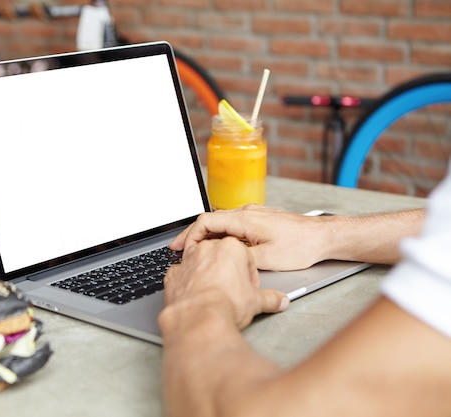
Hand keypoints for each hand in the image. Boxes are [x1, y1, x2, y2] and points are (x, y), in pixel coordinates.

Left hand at [163, 237, 288, 329]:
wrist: (199, 318)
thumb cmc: (226, 304)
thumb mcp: (256, 302)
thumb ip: (271, 298)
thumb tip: (280, 301)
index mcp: (230, 248)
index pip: (245, 257)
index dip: (249, 275)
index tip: (249, 287)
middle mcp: (207, 249)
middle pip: (220, 256)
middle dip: (227, 271)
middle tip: (233, 290)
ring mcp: (187, 260)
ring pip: (199, 261)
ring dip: (207, 273)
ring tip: (214, 294)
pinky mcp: (173, 274)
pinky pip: (182, 274)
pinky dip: (188, 282)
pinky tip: (196, 296)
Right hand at [169, 205, 328, 270]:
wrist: (324, 237)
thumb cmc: (301, 245)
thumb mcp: (267, 259)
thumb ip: (239, 259)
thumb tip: (220, 262)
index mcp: (244, 218)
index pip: (206, 221)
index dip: (189, 235)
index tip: (182, 249)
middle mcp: (246, 212)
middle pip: (210, 220)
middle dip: (192, 236)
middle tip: (179, 251)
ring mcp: (253, 215)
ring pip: (220, 223)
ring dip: (206, 237)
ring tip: (195, 252)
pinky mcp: (259, 220)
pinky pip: (232, 225)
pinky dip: (219, 236)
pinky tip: (218, 248)